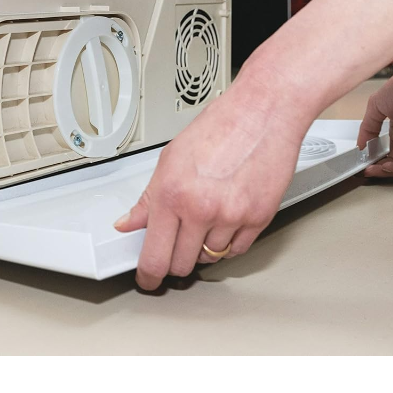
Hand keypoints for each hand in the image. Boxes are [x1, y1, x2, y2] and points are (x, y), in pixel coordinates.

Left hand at [114, 83, 305, 290]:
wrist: (263, 112)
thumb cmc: (220, 127)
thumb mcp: (170, 159)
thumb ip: (148, 198)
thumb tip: (129, 223)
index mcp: (171, 194)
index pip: (154, 256)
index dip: (148, 276)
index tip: (148, 280)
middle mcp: (200, 209)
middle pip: (182, 265)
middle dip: (174, 261)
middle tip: (174, 248)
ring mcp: (231, 217)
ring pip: (210, 258)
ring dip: (203, 248)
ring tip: (205, 219)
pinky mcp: (258, 218)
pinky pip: (237, 250)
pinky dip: (228, 243)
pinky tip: (224, 221)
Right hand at [357, 57, 392, 177]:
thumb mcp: (376, 106)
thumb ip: (367, 127)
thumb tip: (360, 145)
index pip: (386, 150)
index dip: (373, 158)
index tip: (361, 162)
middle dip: (379, 167)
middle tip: (365, 170)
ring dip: (388, 171)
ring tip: (373, 170)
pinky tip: (387, 167)